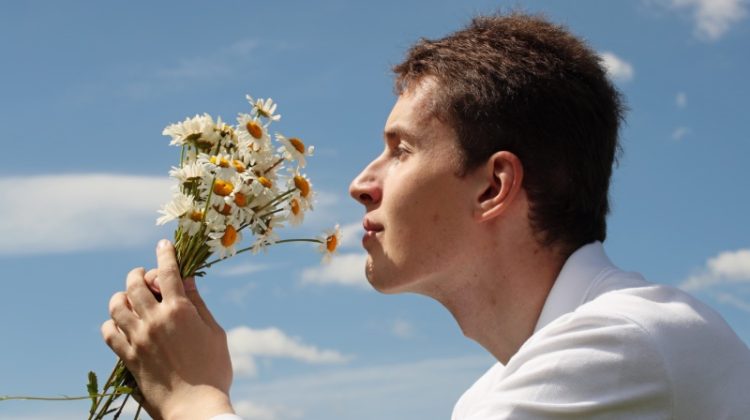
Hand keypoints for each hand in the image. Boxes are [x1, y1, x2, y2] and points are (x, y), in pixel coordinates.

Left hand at [101, 239, 234, 419]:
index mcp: (180, 311)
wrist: (194, 407)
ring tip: (131, 297)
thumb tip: (186, 280)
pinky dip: (112, 322)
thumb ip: (198, 304)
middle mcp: (154, 320)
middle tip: (146, 275)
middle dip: (140, 273)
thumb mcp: (215, 332)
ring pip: (117, 304)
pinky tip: (122, 323)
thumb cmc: (213, 371)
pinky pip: (109, 331)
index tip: (164, 244)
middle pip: (136, 283)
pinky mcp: (128, 357)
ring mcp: (138, 338)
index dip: (165, 254)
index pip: (168, 271)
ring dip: (123, 295)